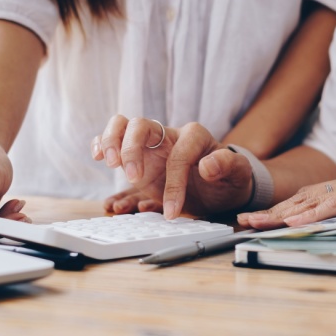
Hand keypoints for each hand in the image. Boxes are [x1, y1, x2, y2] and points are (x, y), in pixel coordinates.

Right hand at [92, 115, 252, 218]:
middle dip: (131, 148)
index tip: (174, 211)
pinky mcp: (136, 158)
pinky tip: (97, 156)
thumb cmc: (228, 179)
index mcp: (194, 136)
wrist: (220, 189)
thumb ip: (227, 165)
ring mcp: (150, 146)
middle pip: (139, 125)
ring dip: (111, 142)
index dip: (174, 182)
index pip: (178, 154)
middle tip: (132, 176)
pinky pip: (113, 144)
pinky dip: (102, 146)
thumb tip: (207, 166)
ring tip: (109, 163)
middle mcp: (168, 135)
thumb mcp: (238, 174)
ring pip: (122, 127)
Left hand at [235, 170, 335, 230]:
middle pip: (301, 197)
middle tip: (242, 220)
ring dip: (281, 212)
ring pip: (312, 200)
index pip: (307, 198)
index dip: (280, 208)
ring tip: (257, 221)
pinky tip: (295, 220)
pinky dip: (313, 214)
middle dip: (270, 209)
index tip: (258, 218)